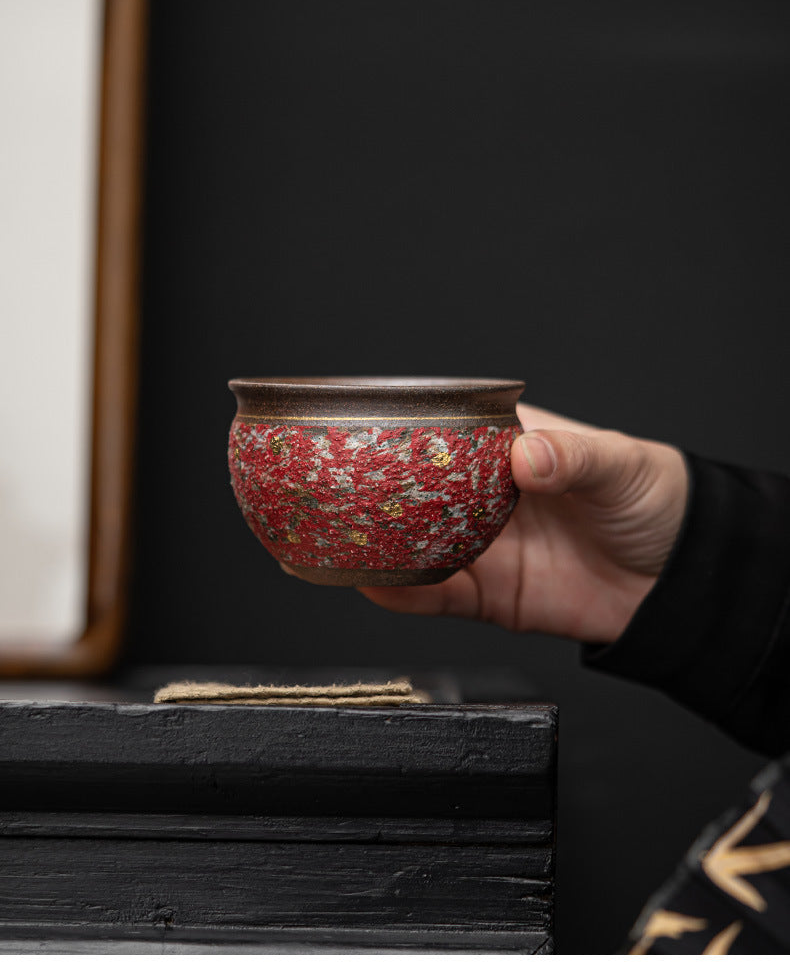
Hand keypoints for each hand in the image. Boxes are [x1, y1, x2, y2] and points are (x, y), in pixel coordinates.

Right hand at [357, 404, 689, 643]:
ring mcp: (483, 546)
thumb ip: (574, 458)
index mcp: (507, 446)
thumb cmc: (654, 498)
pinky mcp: (489, 596)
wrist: (683, 583)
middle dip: (374, 493)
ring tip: (335, 538)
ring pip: (413, 544)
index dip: (402, 431)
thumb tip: (528, 457)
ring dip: (376, 544)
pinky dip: (403, 593)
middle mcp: (483, 495)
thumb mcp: (619, 464)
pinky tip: (374, 583)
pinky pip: (437, 596)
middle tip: (328, 491)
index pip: (444, 432)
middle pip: (416, 491)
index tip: (360, 433)